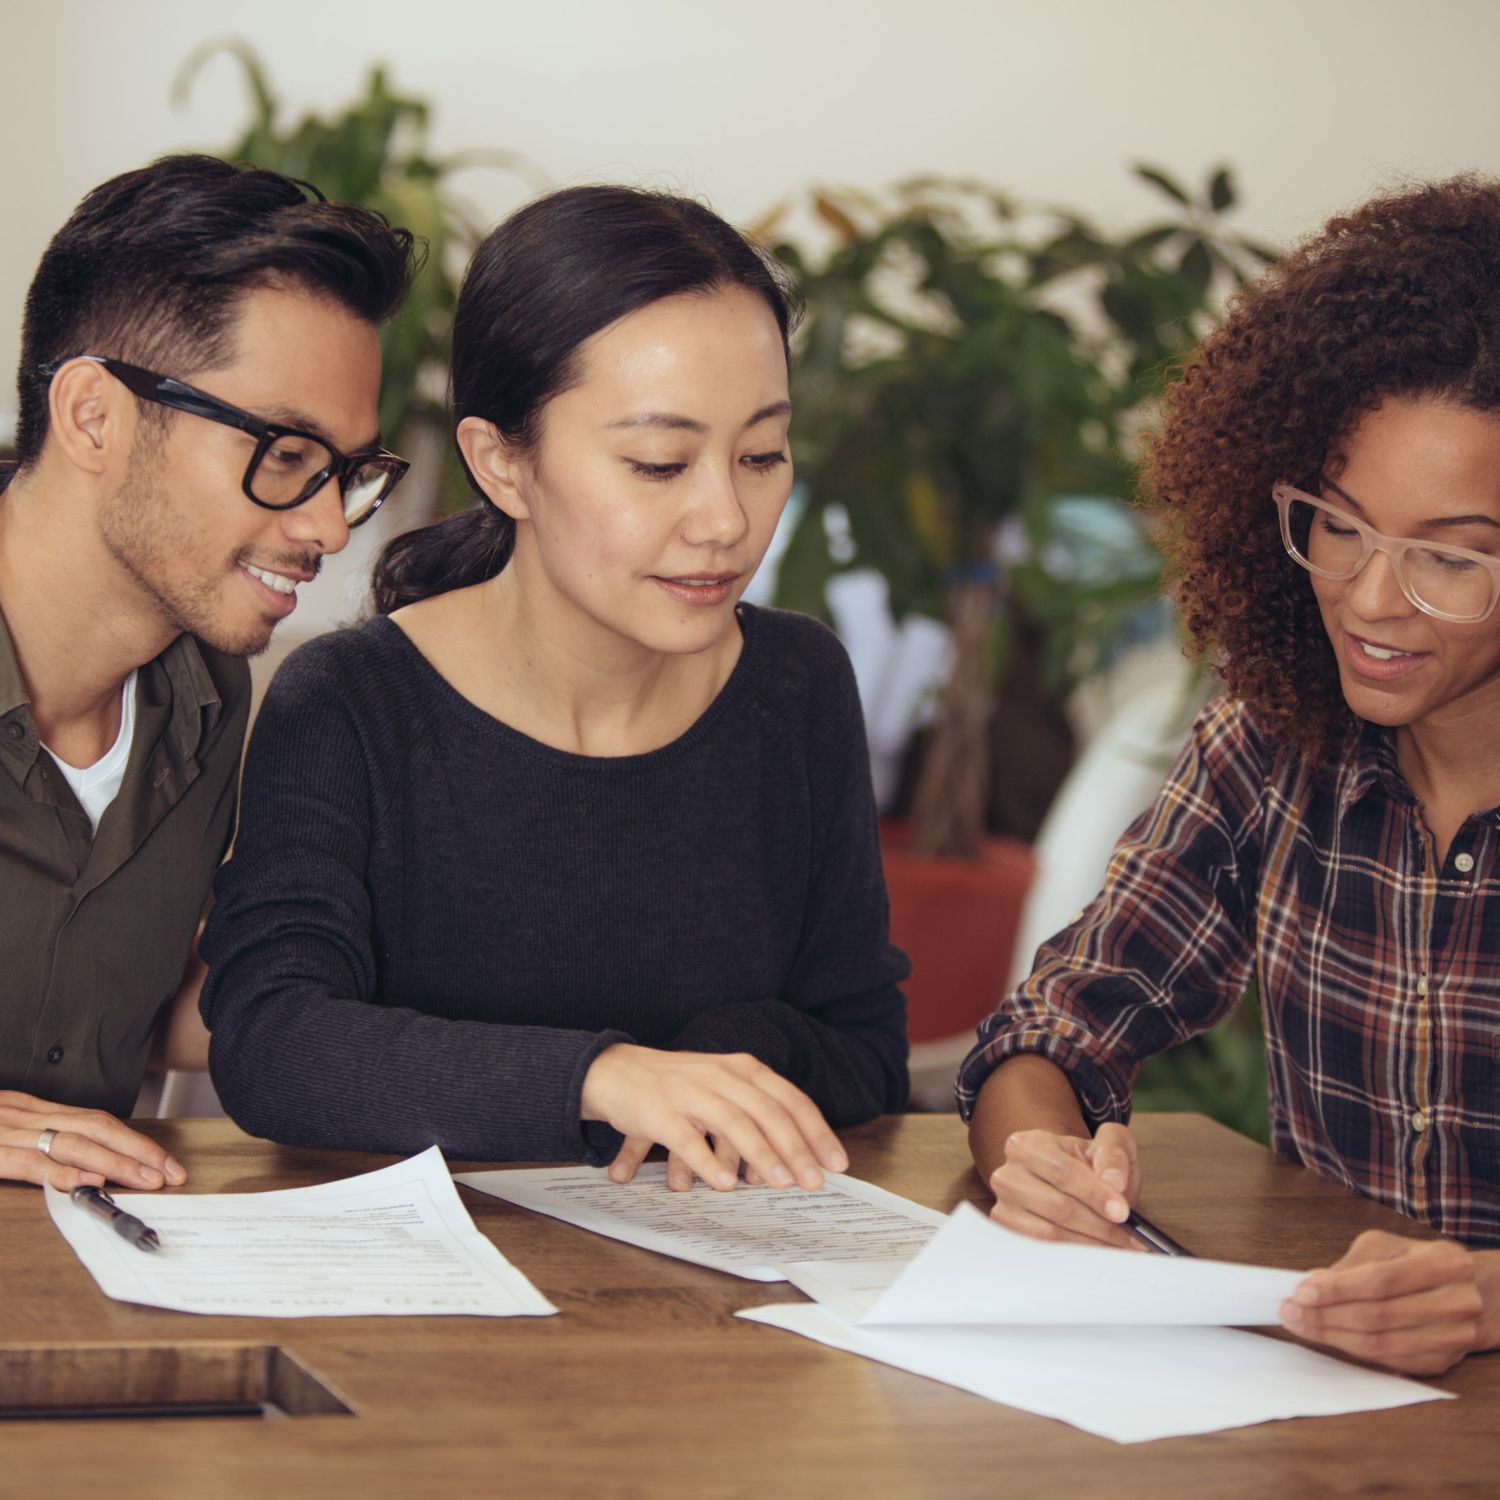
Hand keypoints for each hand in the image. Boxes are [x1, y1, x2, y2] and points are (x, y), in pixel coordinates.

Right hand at [0, 1090, 186, 1191]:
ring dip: (114, 1163)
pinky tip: (90, 1183)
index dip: (135, 1141)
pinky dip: (62, 1173)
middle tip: (169, 1172)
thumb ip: (40, 1138)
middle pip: (96, 1129)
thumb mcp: (5, 1127)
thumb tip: (85, 1164)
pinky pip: (30, 1163)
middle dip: (138, 1151)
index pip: (97, 1122)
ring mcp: (8, 1134)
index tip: (165, 1161)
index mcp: (35, 1111)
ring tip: (145, 1179)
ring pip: (72, 1144)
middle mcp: (28, 1118)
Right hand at [582, 1045, 846, 1191]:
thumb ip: (757, 1114)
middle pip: (769, 1113)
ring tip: (781, 1184)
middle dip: (796, 1150)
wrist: (615, 1071)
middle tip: (814, 1182)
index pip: (790, 1100)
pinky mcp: (660, 1112)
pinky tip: (725, 1184)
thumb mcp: (724, 1087)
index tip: (837, 1163)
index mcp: (743, 1069)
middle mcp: (722, 1076)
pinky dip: (707, 1162)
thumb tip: (795, 1158)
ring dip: (762, 1155)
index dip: (816, 1132)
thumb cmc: (679, 1086)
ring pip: (735, 1124)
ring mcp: (691, 1092)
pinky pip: (688, 1139)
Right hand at [986, 1121, 1142, 1249]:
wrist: (1072, 1179)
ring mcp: (1005, 1206)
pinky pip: (1043, 1252)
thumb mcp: (1108, 1144)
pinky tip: (1096, 1253)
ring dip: (1090, 1244)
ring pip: (1050, 1233)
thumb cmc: (1089, 1162)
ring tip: (1119, 1246)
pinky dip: (1074, 1256)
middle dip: (1099, 1224)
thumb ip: (1113, 1152)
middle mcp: (1007, 1174)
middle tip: (1130, 1236)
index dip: (1094, 1194)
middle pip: (1057, 1206)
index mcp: (1027, 1145)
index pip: (1062, 1172)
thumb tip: (1114, 1181)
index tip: (1122, 1212)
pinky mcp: (1009, 1235)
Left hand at [1280, 1231, 1499, 1374]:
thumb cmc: (1419, 1262)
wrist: (1472, 1293)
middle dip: (1326, 1315)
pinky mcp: (1442, 1362)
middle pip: (1379, 1317)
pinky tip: (1328, 1337)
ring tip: (1300, 1325)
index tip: (1300, 1292)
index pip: (1381, 1280)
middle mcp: (1457, 1302)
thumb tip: (1312, 1284)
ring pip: (1381, 1344)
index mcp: (1446, 1262)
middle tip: (1290, 1312)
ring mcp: (1453, 1337)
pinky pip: (1388, 1361)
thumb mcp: (1388, 1248)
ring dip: (1332, 1336)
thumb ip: (1351, 1265)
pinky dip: (1352, 1350)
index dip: (1337, 1289)